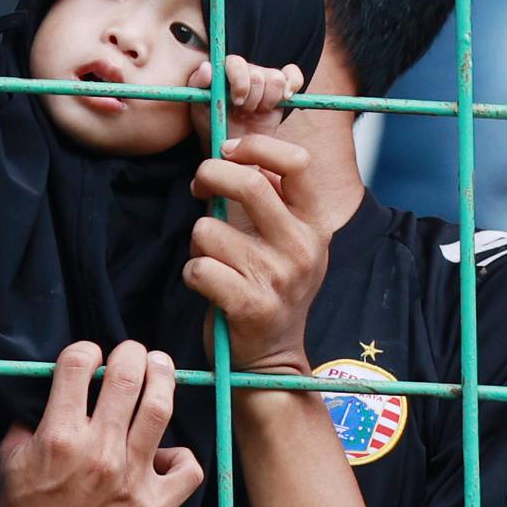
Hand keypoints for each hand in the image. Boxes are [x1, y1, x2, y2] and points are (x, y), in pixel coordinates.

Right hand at [0, 341, 201, 506]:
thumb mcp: (9, 462)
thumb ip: (28, 422)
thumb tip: (48, 394)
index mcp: (59, 436)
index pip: (78, 365)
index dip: (84, 350)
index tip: (88, 355)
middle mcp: (99, 451)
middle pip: (126, 377)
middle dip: (130, 353)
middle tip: (131, 352)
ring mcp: (130, 478)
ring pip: (160, 409)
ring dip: (163, 378)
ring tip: (159, 367)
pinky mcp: (152, 506)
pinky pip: (186, 469)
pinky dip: (182, 456)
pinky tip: (166, 453)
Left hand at [184, 135, 328, 374]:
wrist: (273, 360)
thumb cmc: (268, 288)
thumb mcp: (284, 242)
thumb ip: (266, 199)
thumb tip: (226, 154)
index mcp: (314, 225)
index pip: (297, 162)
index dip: (256, 146)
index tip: (228, 151)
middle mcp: (302, 247)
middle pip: (248, 182)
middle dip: (209, 175)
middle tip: (199, 186)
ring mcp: (278, 277)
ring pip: (208, 228)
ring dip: (197, 240)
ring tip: (212, 260)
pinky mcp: (249, 305)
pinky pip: (198, 267)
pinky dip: (192, 273)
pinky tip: (207, 285)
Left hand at [188, 56, 303, 151]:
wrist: (233, 145)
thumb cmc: (213, 124)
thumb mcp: (199, 108)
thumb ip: (198, 84)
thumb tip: (207, 67)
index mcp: (225, 72)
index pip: (235, 62)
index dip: (240, 81)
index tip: (237, 101)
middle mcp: (246, 72)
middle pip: (258, 74)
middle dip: (252, 98)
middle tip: (245, 112)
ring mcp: (265, 80)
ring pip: (276, 79)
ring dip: (267, 100)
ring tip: (256, 112)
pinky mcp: (282, 90)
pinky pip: (293, 75)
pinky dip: (293, 83)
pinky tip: (285, 98)